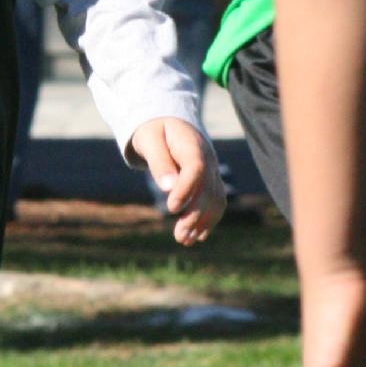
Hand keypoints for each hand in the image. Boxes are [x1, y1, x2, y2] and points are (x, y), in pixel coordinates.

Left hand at [129, 118, 225, 245]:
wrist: (168, 125)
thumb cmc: (154, 132)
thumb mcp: (149, 141)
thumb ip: (158, 162)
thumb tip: (167, 187)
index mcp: (191, 145)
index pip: (196, 168)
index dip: (186, 189)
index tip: (171, 208)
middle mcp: (208, 159)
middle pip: (208, 189)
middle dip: (194, 214)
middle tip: (178, 236)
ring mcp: (212, 171)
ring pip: (216, 198)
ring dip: (203, 222)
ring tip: (184, 240)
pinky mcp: (211, 181)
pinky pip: (216, 202)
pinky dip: (209, 220)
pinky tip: (197, 236)